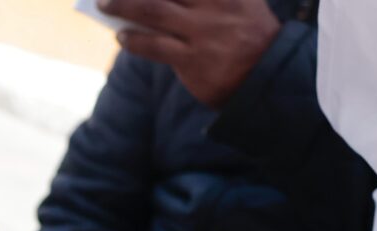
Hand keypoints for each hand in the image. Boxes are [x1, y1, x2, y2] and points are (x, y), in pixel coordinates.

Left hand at [99, 0, 280, 107]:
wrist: (270, 77)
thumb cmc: (247, 36)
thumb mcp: (241, 2)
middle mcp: (215, 6)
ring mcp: (204, 33)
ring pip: (153, 12)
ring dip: (124, 7)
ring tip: (106, 6)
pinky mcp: (193, 60)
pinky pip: (153, 46)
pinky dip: (133, 39)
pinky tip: (122, 36)